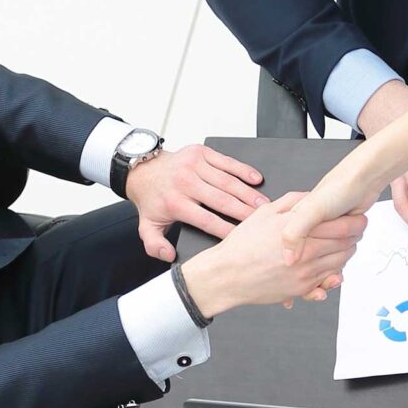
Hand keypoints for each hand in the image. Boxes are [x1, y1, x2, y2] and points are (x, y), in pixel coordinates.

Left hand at [122, 145, 266, 262]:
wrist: (143, 170)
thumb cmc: (153, 199)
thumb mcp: (147, 226)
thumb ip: (155, 245)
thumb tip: (170, 255)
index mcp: (174, 202)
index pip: (206, 220)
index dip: (226, 230)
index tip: (242, 238)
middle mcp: (184, 182)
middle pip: (222, 200)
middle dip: (244, 212)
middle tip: (262, 220)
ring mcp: (193, 164)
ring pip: (227, 181)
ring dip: (248, 193)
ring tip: (264, 204)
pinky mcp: (200, 152)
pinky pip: (226, 161)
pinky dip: (243, 170)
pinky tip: (256, 179)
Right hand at [184, 190, 362, 314]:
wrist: (227, 276)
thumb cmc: (242, 246)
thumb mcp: (264, 213)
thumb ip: (291, 202)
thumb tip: (310, 196)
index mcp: (296, 230)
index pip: (337, 225)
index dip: (353, 221)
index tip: (359, 217)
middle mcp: (304, 253)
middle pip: (344, 244)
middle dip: (355, 236)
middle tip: (359, 230)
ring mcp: (304, 273)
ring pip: (339, 263)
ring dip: (347, 254)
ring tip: (348, 246)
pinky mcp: (301, 289)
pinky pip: (327, 282)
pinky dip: (335, 273)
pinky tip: (334, 267)